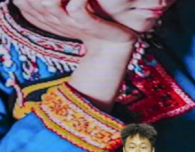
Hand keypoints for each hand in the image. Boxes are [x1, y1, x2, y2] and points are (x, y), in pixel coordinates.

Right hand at [14, 0, 136, 47]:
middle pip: (33, 1)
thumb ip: (51, 3)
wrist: (111, 44)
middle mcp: (54, 18)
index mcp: (46, 15)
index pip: (22, 2)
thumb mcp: (65, 11)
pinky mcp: (86, 25)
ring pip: (48, 3)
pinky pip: (76, 9)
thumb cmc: (88, 23)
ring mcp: (70, 22)